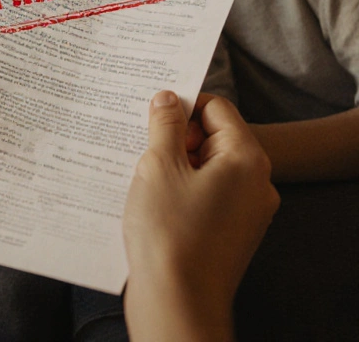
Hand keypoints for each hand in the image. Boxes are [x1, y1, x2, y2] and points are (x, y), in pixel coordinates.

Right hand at [123, 91, 278, 337]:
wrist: (178, 300)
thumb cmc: (170, 232)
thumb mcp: (159, 166)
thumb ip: (164, 125)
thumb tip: (167, 98)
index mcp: (246, 158)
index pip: (216, 108)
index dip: (181, 107)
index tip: (149, 117)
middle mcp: (256, 183)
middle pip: (214, 138)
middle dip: (176, 140)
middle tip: (142, 153)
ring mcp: (247, 211)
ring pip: (208, 169)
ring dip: (175, 168)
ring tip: (144, 182)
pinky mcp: (233, 233)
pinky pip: (208, 197)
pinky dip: (182, 193)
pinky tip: (154, 205)